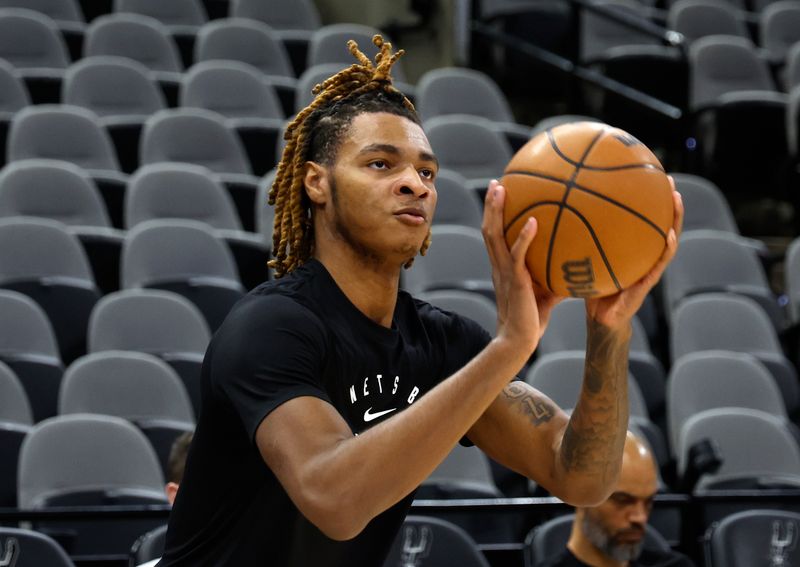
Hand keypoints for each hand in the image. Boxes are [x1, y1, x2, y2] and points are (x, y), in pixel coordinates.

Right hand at [482, 180, 561, 351]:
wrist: (520, 339)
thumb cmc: (533, 317)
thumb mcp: (546, 289)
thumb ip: (557, 273)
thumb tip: (581, 262)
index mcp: (502, 266)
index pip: (494, 236)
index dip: (493, 215)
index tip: (498, 194)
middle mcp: (499, 265)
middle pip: (489, 229)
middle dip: (491, 206)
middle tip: (496, 183)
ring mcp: (505, 271)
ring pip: (494, 235)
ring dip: (496, 212)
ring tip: (501, 190)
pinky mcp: (515, 280)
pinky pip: (517, 254)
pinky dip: (524, 237)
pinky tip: (533, 222)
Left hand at [585, 177, 683, 329]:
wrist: (599, 320)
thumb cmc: (590, 290)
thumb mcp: (580, 264)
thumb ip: (574, 245)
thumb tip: (554, 219)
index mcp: (630, 251)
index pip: (639, 222)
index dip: (643, 202)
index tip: (644, 176)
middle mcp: (642, 256)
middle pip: (658, 225)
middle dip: (664, 202)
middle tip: (667, 180)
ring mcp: (648, 269)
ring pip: (666, 241)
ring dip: (674, 219)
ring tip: (676, 199)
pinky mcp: (647, 284)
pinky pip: (658, 264)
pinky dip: (666, 250)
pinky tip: (668, 235)